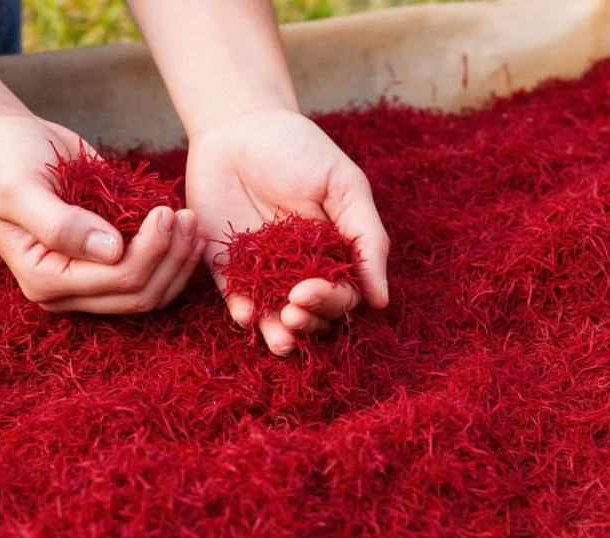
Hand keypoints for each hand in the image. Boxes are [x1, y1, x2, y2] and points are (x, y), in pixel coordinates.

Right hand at [0, 114, 204, 313]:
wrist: (5, 146)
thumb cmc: (6, 161)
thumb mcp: (19, 188)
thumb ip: (59, 224)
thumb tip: (111, 251)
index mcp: (44, 279)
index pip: (117, 281)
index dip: (151, 250)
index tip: (166, 210)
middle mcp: (67, 291)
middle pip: (140, 294)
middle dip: (171, 257)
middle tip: (187, 215)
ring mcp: (89, 283)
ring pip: (152, 293)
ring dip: (179, 261)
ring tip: (191, 221)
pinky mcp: (107, 267)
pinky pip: (152, 278)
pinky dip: (175, 259)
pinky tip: (190, 232)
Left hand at [185, 108, 389, 354]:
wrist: (239, 127)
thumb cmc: (300, 150)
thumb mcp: (344, 186)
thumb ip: (367, 239)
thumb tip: (382, 300)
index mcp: (336, 254)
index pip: (344, 296)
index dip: (332, 302)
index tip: (310, 290)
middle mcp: (303, 270)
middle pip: (314, 315)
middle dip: (308, 321)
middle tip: (293, 311)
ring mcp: (265, 273)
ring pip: (277, 320)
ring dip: (280, 334)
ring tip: (279, 338)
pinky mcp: (228, 269)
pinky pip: (237, 300)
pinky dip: (242, 313)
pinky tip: (244, 315)